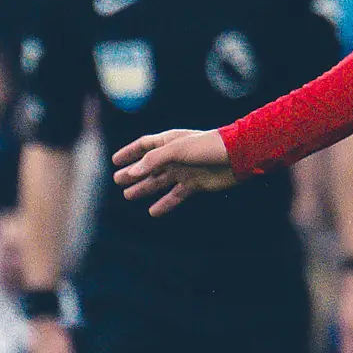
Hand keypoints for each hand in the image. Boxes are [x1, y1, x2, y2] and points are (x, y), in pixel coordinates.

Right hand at [112, 128, 236, 214]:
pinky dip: (165, 204)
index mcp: (170, 141)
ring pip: (159, 181)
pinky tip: (153, 211)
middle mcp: (175, 156)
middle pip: (149, 165)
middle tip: (117, 181)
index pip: (145, 145)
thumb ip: (154, 160)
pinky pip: (176, 195)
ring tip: (128, 195)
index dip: (129, 153)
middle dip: (133, 173)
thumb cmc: (208, 147)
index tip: (115, 161)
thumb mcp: (177, 149)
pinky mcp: (195, 184)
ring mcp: (185, 170)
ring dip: (144, 188)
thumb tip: (133, 172)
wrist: (237, 156)